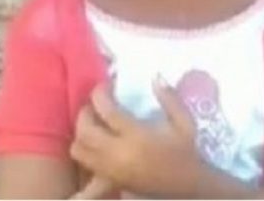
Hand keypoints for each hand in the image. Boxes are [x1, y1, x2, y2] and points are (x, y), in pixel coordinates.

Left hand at [69, 78, 206, 197]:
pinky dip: (84, 151)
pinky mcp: (108, 179)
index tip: (104, 86)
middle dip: (85, 112)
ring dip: (80, 132)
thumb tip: (156, 77)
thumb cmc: (185, 152)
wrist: (185, 186)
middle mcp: (117, 152)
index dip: (100, 94)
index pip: (107, 111)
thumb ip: (170, 99)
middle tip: (94, 104)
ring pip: (78, 149)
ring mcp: (109, 168)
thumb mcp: (184, 123)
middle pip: (85, 130)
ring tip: (93, 123)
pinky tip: (96, 143)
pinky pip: (85, 164)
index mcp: (136, 136)